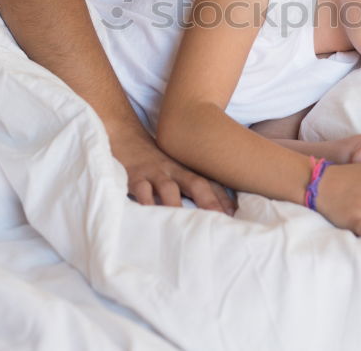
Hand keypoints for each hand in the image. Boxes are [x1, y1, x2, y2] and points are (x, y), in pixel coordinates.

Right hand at [111, 130, 236, 214]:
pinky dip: (146, 203)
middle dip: (209, 201)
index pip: (209, 182)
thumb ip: (190, 184)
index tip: (236, 215)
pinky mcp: (134, 176)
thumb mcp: (173, 168)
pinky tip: (150, 217)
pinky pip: (141, 190)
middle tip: (220, 220)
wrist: (124, 135)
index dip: (224, 198)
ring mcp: (154, 172)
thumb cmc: (152, 160)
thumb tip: (215, 208)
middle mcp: (173, 170)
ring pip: (169, 189)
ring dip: (178, 205)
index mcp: (185, 169)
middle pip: (196, 184)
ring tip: (185, 224)